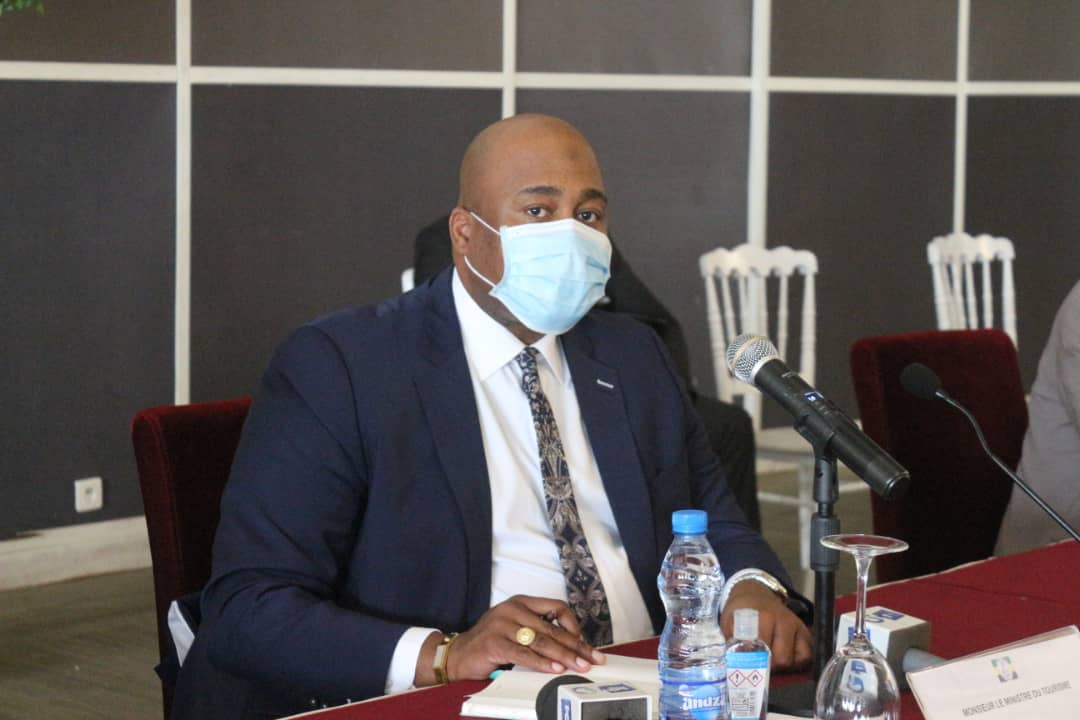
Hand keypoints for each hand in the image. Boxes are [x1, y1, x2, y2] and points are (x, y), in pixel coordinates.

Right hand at [416, 595, 605, 685]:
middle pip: (553, 628)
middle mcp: (513, 609)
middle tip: (592, 659)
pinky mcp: (495, 643)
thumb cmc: (491, 642)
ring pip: (542, 641)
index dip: (574, 625)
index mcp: (521, 602)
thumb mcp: (515, 626)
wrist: (459, 654)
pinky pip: (525, 654)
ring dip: (564, 656)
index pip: (557, 607)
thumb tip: (572, 645)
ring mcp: (502, 625)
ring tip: (579, 666)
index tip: (584, 642)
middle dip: (576, 646)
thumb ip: (538, 629)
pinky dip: (543, 663)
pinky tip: (555, 669)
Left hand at [720, 580, 811, 671]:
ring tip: (770, 662)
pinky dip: (796, 663)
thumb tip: (736, 663)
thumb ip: (732, 641)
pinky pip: (807, 656)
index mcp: (763, 616)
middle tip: (758, 666)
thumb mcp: (729, 622)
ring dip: (783, 666)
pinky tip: (783, 659)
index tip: (746, 666)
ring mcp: (796, 626)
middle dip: (769, 667)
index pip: (762, 648)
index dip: (753, 662)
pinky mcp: (805, 632)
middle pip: (781, 658)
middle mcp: (783, 620)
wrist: (754, 594)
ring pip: (797, 659)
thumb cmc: (741, 611)